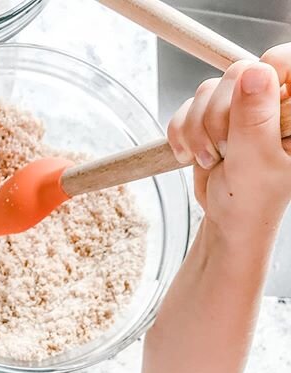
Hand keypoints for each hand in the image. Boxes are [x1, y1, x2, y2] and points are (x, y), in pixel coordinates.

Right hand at [167, 54, 290, 235]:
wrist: (226, 220)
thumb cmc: (252, 201)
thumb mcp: (256, 162)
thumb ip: (254, 119)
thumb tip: (255, 72)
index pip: (286, 62)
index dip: (266, 71)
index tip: (247, 104)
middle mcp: (271, 102)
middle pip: (239, 73)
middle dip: (220, 115)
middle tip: (226, 148)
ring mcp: (240, 107)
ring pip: (209, 90)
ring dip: (199, 130)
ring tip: (213, 159)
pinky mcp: (213, 116)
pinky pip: (188, 106)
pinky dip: (182, 133)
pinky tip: (194, 155)